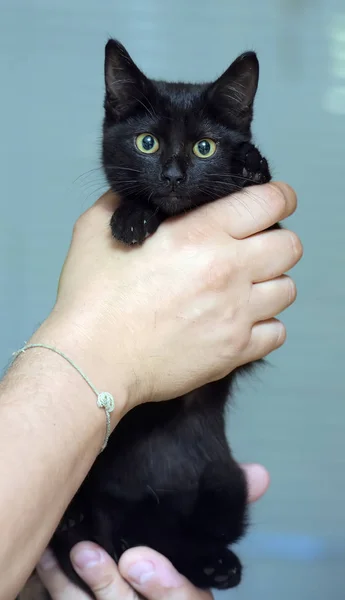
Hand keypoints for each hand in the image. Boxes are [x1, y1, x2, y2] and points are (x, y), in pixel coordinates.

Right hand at [37, 183, 300, 412]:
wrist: (93, 359)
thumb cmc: (92, 299)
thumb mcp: (96, 229)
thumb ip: (126, 201)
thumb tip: (141, 193)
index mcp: (199, 234)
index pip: (270, 202)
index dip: (279, 198)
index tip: (275, 203)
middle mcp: (228, 271)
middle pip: (290, 246)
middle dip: (276, 242)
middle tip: (253, 248)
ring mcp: (235, 313)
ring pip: (287, 289)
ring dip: (269, 284)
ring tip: (243, 288)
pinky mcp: (234, 351)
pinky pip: (276, 333)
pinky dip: (264, 325)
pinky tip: (239, 321)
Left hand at [37, 464, 267, 598]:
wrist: (139, 571)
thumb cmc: (175, 542)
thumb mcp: (204, 528)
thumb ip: (228, 504)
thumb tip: (261, 473)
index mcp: (187, 598)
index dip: (165, 588)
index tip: (138, 559)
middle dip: (113, 589)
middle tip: (92, 554)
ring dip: (81, 585)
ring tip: (71, 551)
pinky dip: (56, 582)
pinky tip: (47, 554)